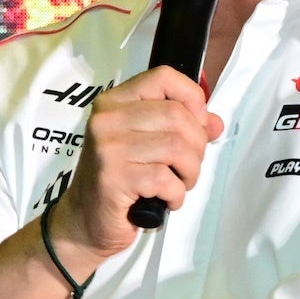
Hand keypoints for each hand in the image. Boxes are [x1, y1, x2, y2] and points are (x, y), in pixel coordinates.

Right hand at [51, 66, 223, 268]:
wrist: (84, 221)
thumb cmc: (119, 182)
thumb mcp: (148, 147)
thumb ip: (182, 128)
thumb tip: (214, 123)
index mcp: (115, 101)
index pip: (163, 77)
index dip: (192, 99)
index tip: (198, 124)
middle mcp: (107, 118)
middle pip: (177, 115)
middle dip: (197, 146)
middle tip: (188, 167)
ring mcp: (107, 147)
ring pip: (176, 147)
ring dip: (190, 173)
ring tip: (179, 185)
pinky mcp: (113, 177)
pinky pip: (165, 179)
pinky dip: (176, 194)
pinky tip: (167, 200)